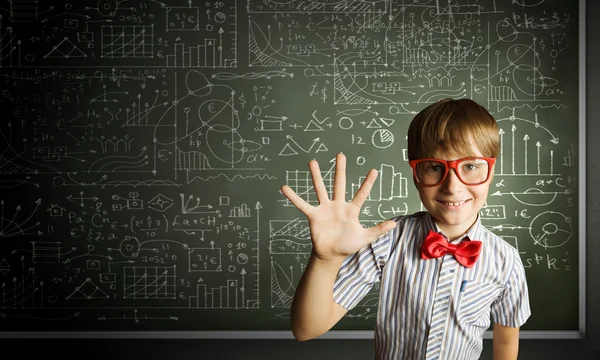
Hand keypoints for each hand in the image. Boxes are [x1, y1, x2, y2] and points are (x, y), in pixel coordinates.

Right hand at [280, 153, 397, 260]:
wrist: (331, 254)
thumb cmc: (348, 245)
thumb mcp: (365, 237)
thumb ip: (378, 230)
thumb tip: (395, 224)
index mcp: (352, 209)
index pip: (362, 194)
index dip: (368, 183)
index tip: (374, 170)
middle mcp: (338, 205)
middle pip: (340, 184)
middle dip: (340, 170)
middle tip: (341, 154)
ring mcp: (325, 208)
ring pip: (320, 188)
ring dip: (316, 175)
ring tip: (312, 162)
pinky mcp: (314, 215)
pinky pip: (302, 204)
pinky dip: (294, 197)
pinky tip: (285, 188)